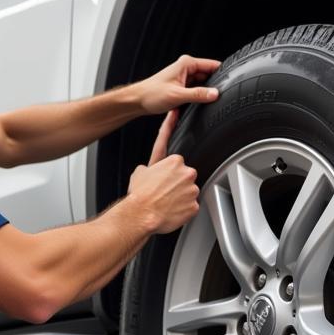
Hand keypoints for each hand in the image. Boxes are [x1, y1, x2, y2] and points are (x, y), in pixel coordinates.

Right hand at [127, 110, 198, 233]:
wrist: (140, 215)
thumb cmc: (139, 195)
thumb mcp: (139, 173)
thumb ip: (149, 168)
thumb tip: (147, 170)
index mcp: (174, 161)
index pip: (177, 158)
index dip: (173, 162)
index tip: (180, 119)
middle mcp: (186, 172)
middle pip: (186, 177)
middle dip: (177, 184)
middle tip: (164, 194)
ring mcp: (192, 189)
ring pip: (189, 193)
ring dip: (180, 198)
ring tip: (166, 205)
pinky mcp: (194, 205)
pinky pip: (191, 208)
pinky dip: (183, 211)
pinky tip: (171, 213)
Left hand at [136, 54, 220, 114]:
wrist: (138, 101)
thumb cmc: (152, 94)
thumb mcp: (178, 95)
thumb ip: (198, 94)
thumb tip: (215, 94)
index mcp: (187, 63)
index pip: (212, 65)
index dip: (223, 74)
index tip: (231, 82)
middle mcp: (186, 68)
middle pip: (210, 75)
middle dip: (215, 85)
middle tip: (219, 97)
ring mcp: (185, 77)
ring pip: (204, 84)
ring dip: (206, 92)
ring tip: (207, 101)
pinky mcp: (183, 86)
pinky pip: (197, 90)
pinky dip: (199, 96)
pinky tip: (199, 103)